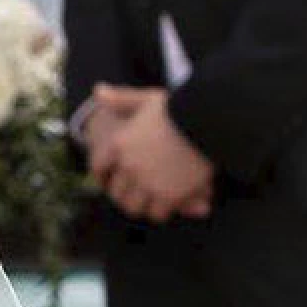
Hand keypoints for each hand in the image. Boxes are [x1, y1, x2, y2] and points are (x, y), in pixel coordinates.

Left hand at [89, 83, 214, 223]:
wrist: (208, 121)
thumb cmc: (179, 107)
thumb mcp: (145, 99)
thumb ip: (121, 99)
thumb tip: (98, 92)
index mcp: (119, 143)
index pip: (98, 169)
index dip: (102, 176)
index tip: (108, 181)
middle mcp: (128, 166)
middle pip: (116, 193)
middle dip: (124, 194)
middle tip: (134, 194)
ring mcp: (147, 182)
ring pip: (134, 207)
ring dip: (142, 205)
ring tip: (150, 201)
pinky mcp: (169, 196)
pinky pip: (157, 214)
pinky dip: (161, 211)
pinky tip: (168, 204)